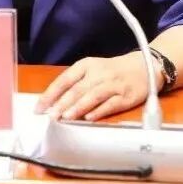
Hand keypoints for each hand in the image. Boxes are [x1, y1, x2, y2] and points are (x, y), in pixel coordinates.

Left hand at [35, 52, 161, 121]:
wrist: (144, 66)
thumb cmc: (112, 70)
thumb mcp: (92, 70)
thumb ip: (75, 84)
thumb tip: (53, 103)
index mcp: (86, 65)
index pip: (65, 79)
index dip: (51, 93)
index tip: (39, 107)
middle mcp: (99, 73)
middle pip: (78, 89)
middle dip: (62, 103)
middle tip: (50, 117)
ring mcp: (113, 84)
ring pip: (93, 96)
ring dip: (78, 107)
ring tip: (66, 118)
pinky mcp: (126, 96)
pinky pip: (111, 104)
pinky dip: (99, 111)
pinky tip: (89, 118)